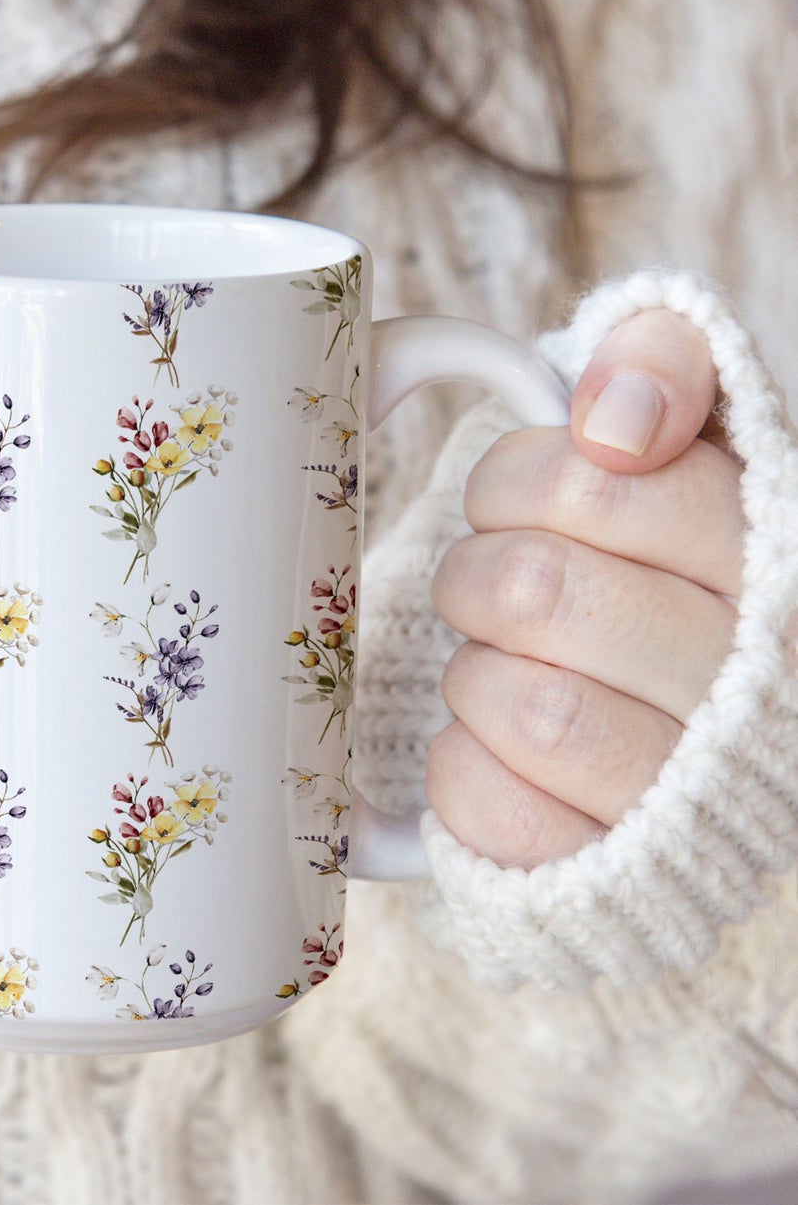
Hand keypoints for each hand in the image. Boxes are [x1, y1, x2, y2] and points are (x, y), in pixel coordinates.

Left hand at [427, 309, 739, 867]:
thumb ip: (662, 362)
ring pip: (520, 702)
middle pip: (534, 588)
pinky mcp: (610, 867)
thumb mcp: (678, 437)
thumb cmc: (652, 566)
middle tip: (504, 591)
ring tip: (514, 668)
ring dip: (476, 672)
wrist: (672, 745)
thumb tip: (615, 413)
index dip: (520, 479)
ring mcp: (695, 789)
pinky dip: (464, 762)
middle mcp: (762, 676)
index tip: (532, 501)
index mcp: (778, 551)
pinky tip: (508, 748)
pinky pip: (483, 797)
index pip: (593, 475)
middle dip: (480, 575)